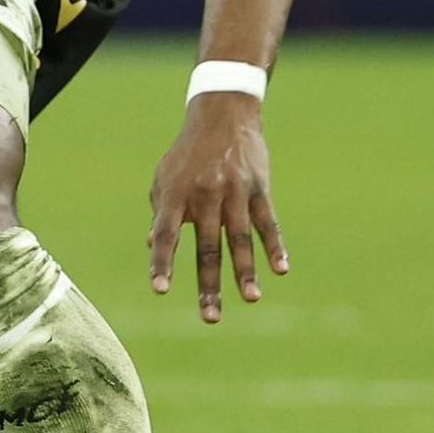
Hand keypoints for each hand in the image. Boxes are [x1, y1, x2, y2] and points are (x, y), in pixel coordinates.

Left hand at [147, 93, 287, 324]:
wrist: (221, 114)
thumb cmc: (187, 153)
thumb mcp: (165, 177)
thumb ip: (161, 212)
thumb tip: (153, 246)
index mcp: (176, 194)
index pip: (166, 234)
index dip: (162, 262)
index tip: (159, 290)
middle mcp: (204, 195)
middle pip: (206, 246)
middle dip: (209, 284)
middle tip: (210, 318)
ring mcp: (233, 191)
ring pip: (239, 238)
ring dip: (245, 271)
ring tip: (250, 299)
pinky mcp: (258, 188)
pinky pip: (268, 222)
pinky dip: (274, 246)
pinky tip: (280, 269)